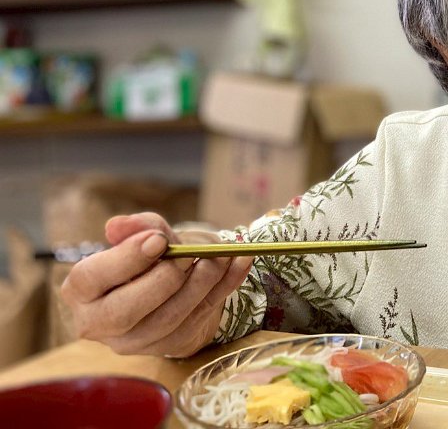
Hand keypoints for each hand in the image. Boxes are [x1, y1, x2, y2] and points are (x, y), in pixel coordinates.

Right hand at [60, 212, 252, 356]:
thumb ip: (137, 227)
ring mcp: (137, 341)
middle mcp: (101, 323)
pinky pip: (203, 316)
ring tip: (220, 255)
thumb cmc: (148, 259)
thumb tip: (118, 225)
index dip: (126, 259)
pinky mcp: (173, 344)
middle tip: (189, 255)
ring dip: (201, 282)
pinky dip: (227, 285)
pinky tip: (242, 261)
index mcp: (82, 291)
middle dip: (164, 279)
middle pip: (127, 310)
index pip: (93, 278)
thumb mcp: (142, 237)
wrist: (172, 286)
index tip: (158, 241)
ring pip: (169, 318)